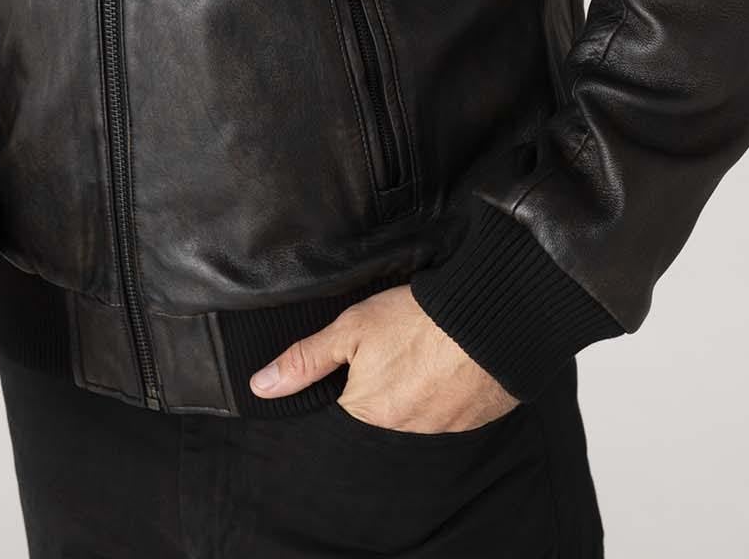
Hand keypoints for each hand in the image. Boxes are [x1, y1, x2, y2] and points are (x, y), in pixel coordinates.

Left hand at [247, 284, 520, 432]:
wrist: (487, 318)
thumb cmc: (416, 320)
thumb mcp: (350, 329)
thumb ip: (305, 360)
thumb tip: (260, 387)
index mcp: (369, 412)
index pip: (347, 403)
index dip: (352, 376)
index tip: (367, 354)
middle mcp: (403, 430)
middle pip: (383, 409)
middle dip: (386, 382)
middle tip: (399, 347)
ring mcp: (442, 428)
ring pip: (418, 410)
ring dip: (418, 388)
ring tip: (425, 351)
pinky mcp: (474, 420)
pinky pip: (452, 411)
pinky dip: (448, 390)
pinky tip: (450, 363)